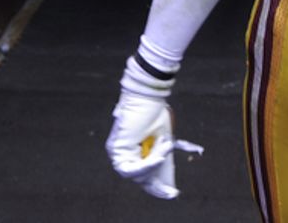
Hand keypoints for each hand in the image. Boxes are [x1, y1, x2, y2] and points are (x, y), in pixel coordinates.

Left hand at [106, 56, 180, 199]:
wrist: (148, 93)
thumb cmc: (154, 111)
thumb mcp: (161, 137)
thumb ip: (159, 155)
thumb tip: (164, 173)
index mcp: (131, 148)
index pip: (140, 173)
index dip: (155, 186)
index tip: (170, 194)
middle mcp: (122, 152)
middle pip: (138, 178)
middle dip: (156, 181)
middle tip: (171, 191)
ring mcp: (117, 151)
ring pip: (136, 174)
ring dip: (154, 163)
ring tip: (165, 146)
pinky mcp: (116, 149)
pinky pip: (131, 169)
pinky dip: (147, 164)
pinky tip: (158, 156)